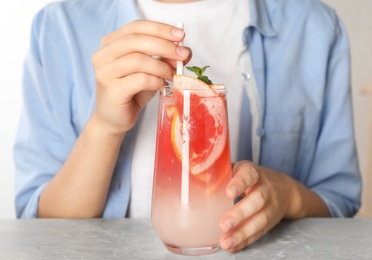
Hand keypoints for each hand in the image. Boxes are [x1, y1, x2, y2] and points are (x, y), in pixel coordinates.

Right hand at [91, 20, 191, 135]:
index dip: (160, 29)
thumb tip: (184, 50)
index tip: (180, 35)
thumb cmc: (132, 92)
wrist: (114, 119)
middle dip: (164, 46)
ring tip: (172, 75)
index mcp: (111, 43)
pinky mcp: (112, 90)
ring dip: (162, 66)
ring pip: (138, 60)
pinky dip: (156, 81)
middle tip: (182, 55)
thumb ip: (164, 58)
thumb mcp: (151, 71)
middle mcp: (103, 55)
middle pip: (136, 40)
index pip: (136, 27)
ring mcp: (105, 72)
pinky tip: (161, 86)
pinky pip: (140, 80)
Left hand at [218, 160, 293, 251]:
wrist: (286, 190)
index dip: (240, 183)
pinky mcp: (270, 223)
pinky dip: (245, 241)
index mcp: (254, 172)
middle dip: (240, 214)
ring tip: (225, 242)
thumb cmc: (252, 178)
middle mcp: (265, 188)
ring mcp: (270, 207)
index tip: (229, 193)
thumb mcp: (240, 169)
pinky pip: (259, 233)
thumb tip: (193, 173)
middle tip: (223, 225)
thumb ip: (222, 171)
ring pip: (260, 220)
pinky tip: (232, 246)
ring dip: (242, 233)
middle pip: (257, 200)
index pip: (249, 175)